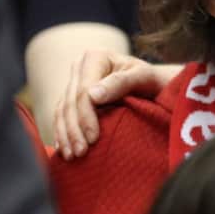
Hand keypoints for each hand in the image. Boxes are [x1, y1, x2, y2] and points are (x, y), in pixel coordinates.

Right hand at [54, 50, 179, 159]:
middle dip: (74, 130)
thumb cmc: (152, 80)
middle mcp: (80, 66)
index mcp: (95, 57)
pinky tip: (63, 149)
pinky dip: (62, 132)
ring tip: (70, 156)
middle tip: (80, 153)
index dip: (86, 116)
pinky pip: (61, 115)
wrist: (153, 83)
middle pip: (70, 102)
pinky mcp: (72, 96)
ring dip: (65, 135)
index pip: (84, 91)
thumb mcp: (144, 77)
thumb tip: (93, 96)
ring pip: (62, 110)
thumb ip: (121, 82)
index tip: (93, 139)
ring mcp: (74, 81)